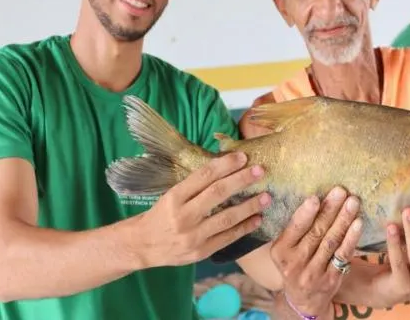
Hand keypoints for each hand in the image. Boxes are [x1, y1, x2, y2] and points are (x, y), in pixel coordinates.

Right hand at [136, 151, 270, 267]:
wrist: (143, 245)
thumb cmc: (160, 215)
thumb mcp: (170, 195)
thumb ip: (194, 186)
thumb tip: (225, 168)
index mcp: (174, 197)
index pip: (203, 176)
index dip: (224, 165)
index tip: (242, 157)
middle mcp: (183, 215)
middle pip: (217, 194)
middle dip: (241, 180)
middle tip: (260, 171)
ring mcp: (193, 236)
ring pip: (226, 218)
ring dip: (249, 206)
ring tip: (266, 197)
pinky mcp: (200, 252)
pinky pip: (227, 238)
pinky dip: (244, 228)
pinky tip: (257, 219)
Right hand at [271, 187, 362, 316]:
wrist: (303, 299)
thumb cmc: (294, 262)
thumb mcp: (285, 249)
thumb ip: (294, 229)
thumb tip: (314, 197)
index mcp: (281, 251)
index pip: (294, 229)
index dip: (305, 213)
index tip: (315, 198)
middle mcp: (295, 263)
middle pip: (316, 232)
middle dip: (330, 210)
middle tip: (341, 191)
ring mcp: (314, 273)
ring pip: (331, 242)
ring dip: (344, 220)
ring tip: (352, 202)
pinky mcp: (332, 279)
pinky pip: (343, 255)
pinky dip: (351, 238)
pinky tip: (358, 223)